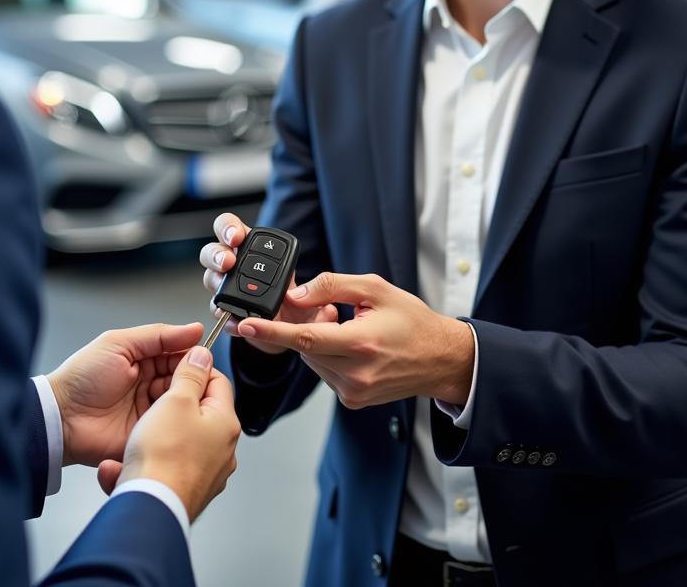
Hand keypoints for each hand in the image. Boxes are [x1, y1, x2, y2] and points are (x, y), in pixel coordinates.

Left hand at [47, 323, 203, 466]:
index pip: (179, 354)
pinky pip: (170, 428)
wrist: (60, 419)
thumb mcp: (119, 344)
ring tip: (193, 399)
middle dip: (194, 379)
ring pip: (181, 403)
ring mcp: (150, 410)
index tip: (206, 358)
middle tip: (200, 380)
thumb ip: (158, 335)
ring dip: (187, 400)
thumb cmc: (82, 378)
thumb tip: (194, 329)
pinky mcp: (148, 434)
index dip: (194, 355)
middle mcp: (151, 385)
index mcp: (145, 360)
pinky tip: (184, 419)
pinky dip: (179, 423)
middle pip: (184, 379)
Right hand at [107, 347, 240, 522]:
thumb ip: (190, 374)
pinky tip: (121, 467)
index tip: (173, 367)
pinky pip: (164, 468)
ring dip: (151, 436)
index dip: (194, 369)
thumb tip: (202, 355)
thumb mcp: (176, 400)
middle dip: (169, 404)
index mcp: (225, 424)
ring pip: (177, 441)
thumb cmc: (163, 457)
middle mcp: (222, 451)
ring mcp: (205, 474)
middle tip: (149, 401)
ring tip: (133, 438)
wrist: (149, 509)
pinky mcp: (185, 492)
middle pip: (196, 412)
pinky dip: (144, 463)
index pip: (217, 381)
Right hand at [200, 213, 337, 355]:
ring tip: (227, 289)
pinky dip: (225, 315)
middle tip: (229, 262)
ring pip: (210, 278)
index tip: (238, 237)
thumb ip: (319, 299)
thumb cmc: (297, 304)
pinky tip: (235, 319)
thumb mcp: (311, 296)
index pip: (231, 227)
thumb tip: (328, 308)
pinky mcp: (228, 312)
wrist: (288, 333)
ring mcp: (228, 288)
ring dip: (216, 280)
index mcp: (253, 249)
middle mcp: (235, 265)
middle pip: (212, 250)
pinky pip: (220, 312)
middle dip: (217, 254)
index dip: (229, 228)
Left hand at [238, 273, 474, 408]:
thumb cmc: (413, 321)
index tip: (245, 325)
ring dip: (315, 340)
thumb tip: (298, 294)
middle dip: (300, 325)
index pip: (305, 338)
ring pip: (313, 360)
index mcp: (361, 344)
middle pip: (306, 347)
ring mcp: (354, 392)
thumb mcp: (376, 289)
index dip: (271, 331)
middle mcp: (355, 374)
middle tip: (318, 305)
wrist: (441, 359)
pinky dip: (327, 354)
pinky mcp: (353, 400)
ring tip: (342, 322)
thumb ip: (333, 286)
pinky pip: (325, 372)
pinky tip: (348, 342)